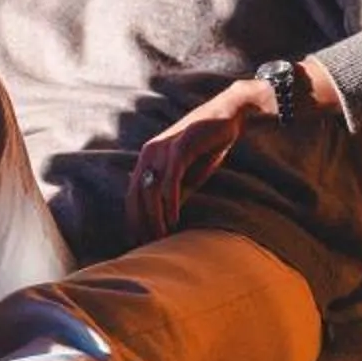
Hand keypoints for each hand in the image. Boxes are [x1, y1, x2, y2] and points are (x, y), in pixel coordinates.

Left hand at [125, 86, 260, 242]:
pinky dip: (170, 203)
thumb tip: (165, 217)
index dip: (133, 219)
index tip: (139, 241)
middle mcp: (149, 153)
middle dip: (141, 223)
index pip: (132, 194)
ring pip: (151, 191)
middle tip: (149, 245)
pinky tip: (173, 220)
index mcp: (147, 158)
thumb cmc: (208, 145)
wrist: (229, 115)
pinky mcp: (180, 147)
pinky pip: (170, 181)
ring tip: (162, 237)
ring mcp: (162, 149)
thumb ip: (175, 192)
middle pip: (136, 195)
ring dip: (155, 218)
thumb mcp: (189, 174)